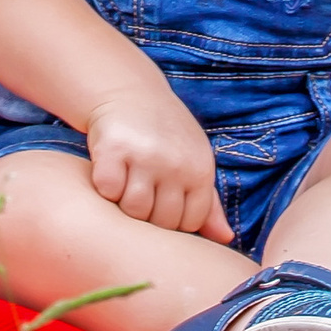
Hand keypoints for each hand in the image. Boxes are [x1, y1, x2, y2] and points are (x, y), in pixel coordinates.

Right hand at [81, 89, 233, 241]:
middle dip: (149, 215)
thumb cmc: (166, 133)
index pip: (191, 223)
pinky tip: (111, 172)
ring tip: (126, 183)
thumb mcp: (194, 160)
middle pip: (162, 222)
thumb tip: (225, 238)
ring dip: (125, 203)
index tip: (163, 203)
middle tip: (141, 190)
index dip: (174, 221)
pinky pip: (108, 191)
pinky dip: (105, 188)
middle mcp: (176, 163)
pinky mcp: (113, 149)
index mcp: (200, 168)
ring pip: (134, 210)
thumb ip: (208, 203)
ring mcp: (144, 156)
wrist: (129, 92)